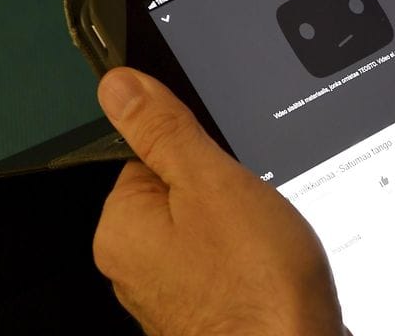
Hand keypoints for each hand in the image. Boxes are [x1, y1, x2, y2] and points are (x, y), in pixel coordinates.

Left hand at [93, 68, 346, 335]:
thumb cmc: (256, 283)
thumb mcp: (212, 182)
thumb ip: (164, 130)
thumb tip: (121, 86)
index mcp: (122, 227)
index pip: (151, 155)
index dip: (201, 152)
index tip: (229, 168)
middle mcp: (134, 265)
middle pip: (183, 192)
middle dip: (227, 192)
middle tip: (255, 209)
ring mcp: (172, 292)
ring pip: (212, 229)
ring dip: (245, 227)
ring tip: (268, 242)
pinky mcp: (208, 308)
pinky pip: (228, 263)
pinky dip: (253, 259)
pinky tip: (273, 266)